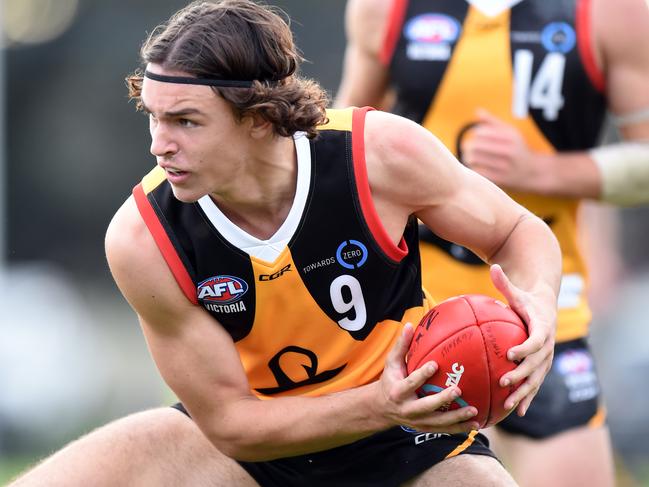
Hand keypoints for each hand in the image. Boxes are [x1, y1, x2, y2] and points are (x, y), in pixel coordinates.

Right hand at [376, 323, 479, 432]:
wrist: (381, 408)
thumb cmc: (390, 379)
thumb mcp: (391, 363)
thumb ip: (402, 346)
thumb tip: (410, 325)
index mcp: (398, 391)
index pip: (410, 383)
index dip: (421, 375)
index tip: (435, 364)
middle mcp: (406, 409)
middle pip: (425, 406)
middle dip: (441, 400)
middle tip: (457, 390)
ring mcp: (417, 421)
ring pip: (437, 422)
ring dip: (456, 418)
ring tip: (474, 411)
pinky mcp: (425, 428)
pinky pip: (444, 430)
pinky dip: (460, 428)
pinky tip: (476, 423)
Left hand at [461, 109, 547, 192]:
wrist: (533, 173)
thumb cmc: (517, 149)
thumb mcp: (510, 132)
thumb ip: (493, 121)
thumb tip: (477, 111)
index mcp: (510, 137)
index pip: (481, 132)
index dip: (475, 134)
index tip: (476, 137)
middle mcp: (509, 151)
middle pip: (475, 145)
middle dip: (468, 146)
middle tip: (468, 148)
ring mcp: (504, 166)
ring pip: (474, 159)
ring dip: (468, 158)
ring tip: (470, 157)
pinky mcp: (499, 179)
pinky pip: (477, 172)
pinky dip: (473, 168)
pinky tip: (476, 167)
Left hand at [490, 264, 555, 416]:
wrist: (546, 307)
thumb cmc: (526, 299)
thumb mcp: (517, 291)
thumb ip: (505, 282)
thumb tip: (493, 266)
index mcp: (542, 327)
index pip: (536, 340)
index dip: (525, 348)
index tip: (510, 354)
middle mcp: (547, 346)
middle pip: (536, 363)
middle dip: (521, 374)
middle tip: (503, 381)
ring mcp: (546, 358)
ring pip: (536, 378)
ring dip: (524, 392)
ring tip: (508, 404)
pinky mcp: (542, 366)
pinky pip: (535, 384)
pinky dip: (527, 397)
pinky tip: (517, 412)